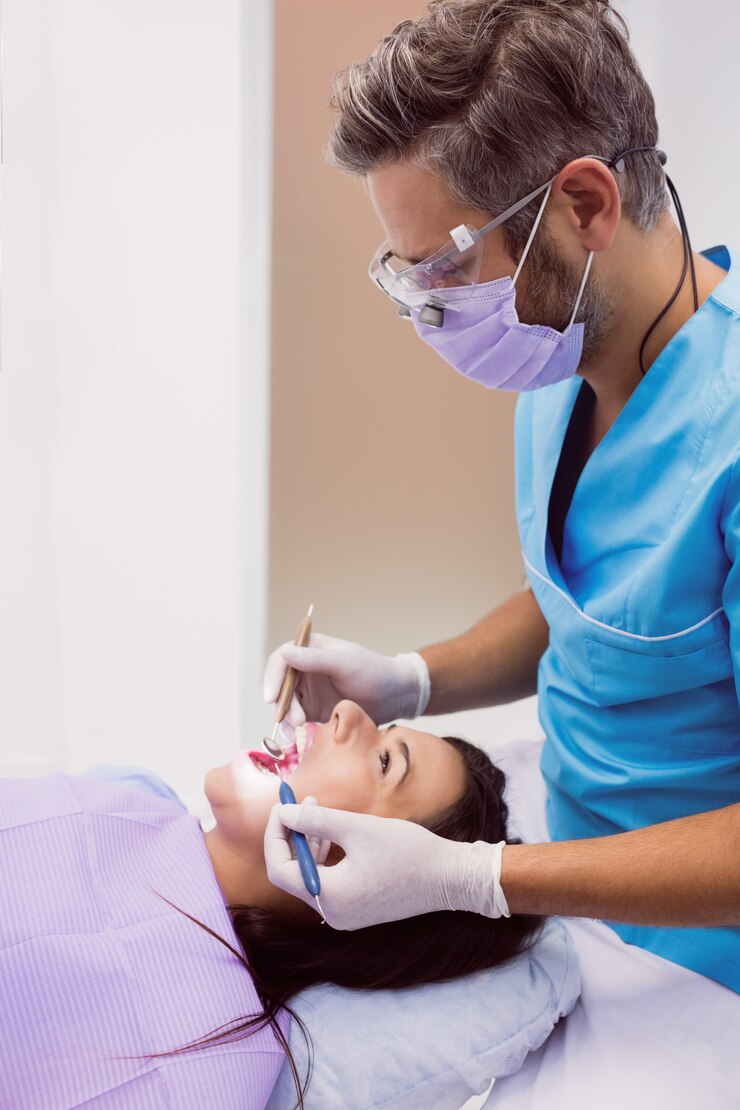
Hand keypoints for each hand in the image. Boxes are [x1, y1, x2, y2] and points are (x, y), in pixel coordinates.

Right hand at [262, 632, 429, 731]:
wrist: (394, 696)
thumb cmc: (372, 671)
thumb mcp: (344, 663)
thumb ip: (314, 659)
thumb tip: (285, 653)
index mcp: (309, 650)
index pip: (281, 660)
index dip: (272, 678)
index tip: (271, 698)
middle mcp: (304, 669)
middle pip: (279, 686)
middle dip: (283, 704)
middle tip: (297, 720)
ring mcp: (308, 691)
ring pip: (285, 705)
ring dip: (288, 718)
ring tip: (301, 729)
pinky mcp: (313, 710)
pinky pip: (296, 720)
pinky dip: (294, 728)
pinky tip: (300, 737)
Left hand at [264, 799, 509, 929]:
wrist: (449, 877)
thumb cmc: (408, 851)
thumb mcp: (358, 828)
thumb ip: (316, 820)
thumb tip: (284, 812)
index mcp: (329, 897)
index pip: (281, 868)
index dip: (276, 835)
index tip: (282, 806)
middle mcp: (332, 913)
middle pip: (293, 873)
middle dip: (293, 835)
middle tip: (299, 803)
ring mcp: (344, 914)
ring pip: (310, 875)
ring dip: (308, 842)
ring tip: (317, 810)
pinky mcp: (356, 909)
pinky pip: (328, 881)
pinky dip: (325, 856)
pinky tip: (333, 832)